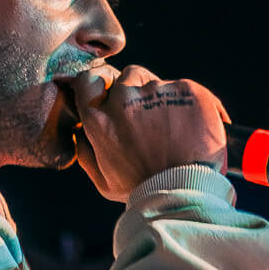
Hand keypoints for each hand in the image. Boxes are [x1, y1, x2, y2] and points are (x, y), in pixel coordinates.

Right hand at [71, 64, 229, 201]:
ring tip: (170, 128)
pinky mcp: (187, 90)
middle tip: (146, 120)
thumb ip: (87, 152)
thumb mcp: (104, 181)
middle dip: (134, 92)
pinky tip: (189, 128)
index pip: (89, 79)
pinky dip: (187, 104)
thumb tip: (79, 131)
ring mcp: (158, 91)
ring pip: (155, 81)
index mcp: (100, 120)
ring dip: (160, 97)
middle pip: (127, 76)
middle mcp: (125, 99)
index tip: (109, 90)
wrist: (185, 193)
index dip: (99, 82)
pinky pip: (183, 89)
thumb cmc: (142, 191)